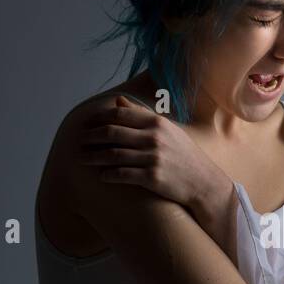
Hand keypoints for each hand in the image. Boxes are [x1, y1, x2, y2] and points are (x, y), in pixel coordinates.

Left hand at [77, 95, 226, 210]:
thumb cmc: (184, 155)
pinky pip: (122, 174)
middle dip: (91, 137)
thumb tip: (118, 101)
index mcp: (156, 123)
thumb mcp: (167, 129)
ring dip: (94, 157)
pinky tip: (101, 175)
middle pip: (112, 133)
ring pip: (113, 154)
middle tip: (80, 141)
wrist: (203, 182)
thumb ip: (141, 116)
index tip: (87, 124)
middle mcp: (154, 138)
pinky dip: (108, 174)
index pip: (119, 115)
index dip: (99, 119)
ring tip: (83, 158)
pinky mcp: (152, 177)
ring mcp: (153, 158)